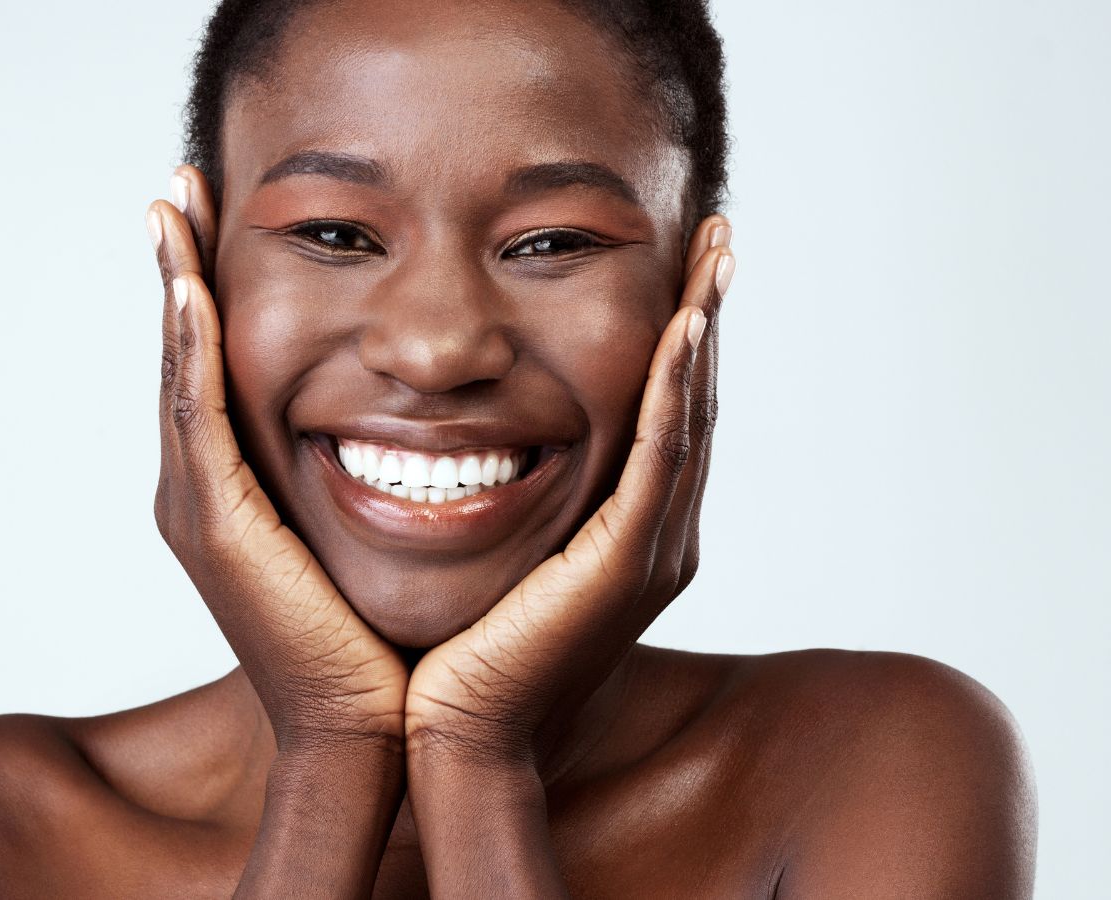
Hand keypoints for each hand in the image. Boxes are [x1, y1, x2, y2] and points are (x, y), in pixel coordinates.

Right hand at [146, 167, 408, 756]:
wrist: (367, 727)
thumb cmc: (379, 637)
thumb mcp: (377, 533)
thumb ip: (373, 476)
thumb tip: (422, 425)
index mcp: (240, 488)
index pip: (218, 367)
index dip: (209, 289)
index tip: (216, 215)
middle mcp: (204, 489)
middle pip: (185, 354)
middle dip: (179, 266)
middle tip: (179, 184)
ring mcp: (201, 506)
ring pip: (180, 372)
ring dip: (174, 283)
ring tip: (172, 203)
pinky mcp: (216, 526)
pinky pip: (198, 417)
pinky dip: (189, 349)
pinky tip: (189, 285)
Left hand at [404, 215, 734, 767]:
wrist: (451, 730)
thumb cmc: (459, 646)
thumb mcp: (496, 546)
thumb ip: (513, 494)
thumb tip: (476, 433)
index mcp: (628, 529)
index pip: (663, 411)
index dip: (679, 335)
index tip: (680, 263)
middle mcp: (656, 534)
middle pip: (692, 402)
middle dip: (705, 313)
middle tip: (716, 235)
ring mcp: (649, 549)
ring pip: (688, 418)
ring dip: (702, 330)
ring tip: (714, 253)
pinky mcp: (625, 564)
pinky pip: (659, 460)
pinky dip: (672, 391)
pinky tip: (681, 327)